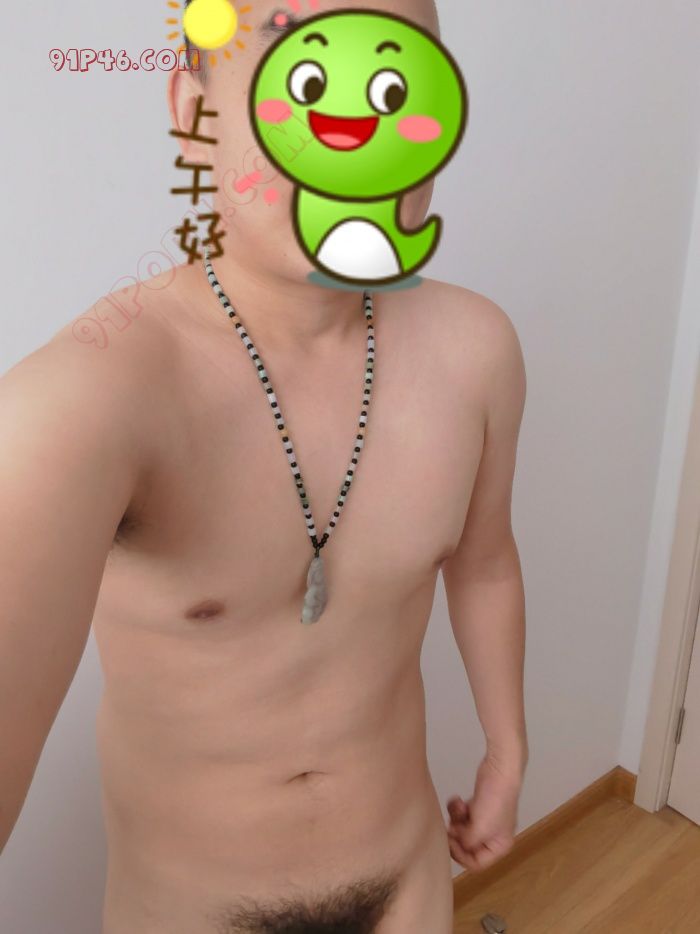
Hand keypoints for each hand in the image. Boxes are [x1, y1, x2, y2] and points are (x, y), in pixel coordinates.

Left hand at [446, 751, 522, 871]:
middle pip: (467, 846)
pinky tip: (458, 800)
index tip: (450, 841)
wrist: (499, 771)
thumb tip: (456, 845)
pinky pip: (462, 815)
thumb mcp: (480, 829)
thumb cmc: (494, 803)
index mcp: (499, 846)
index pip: (476, 863)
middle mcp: (493, 836)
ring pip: (462, 829)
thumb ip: (466, 843)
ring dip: (456, 819)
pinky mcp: (477, 806)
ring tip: (459, 807)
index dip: (460, 855)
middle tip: (452, 824)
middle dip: (457, 835)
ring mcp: (485, 820)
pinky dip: (457, 808)